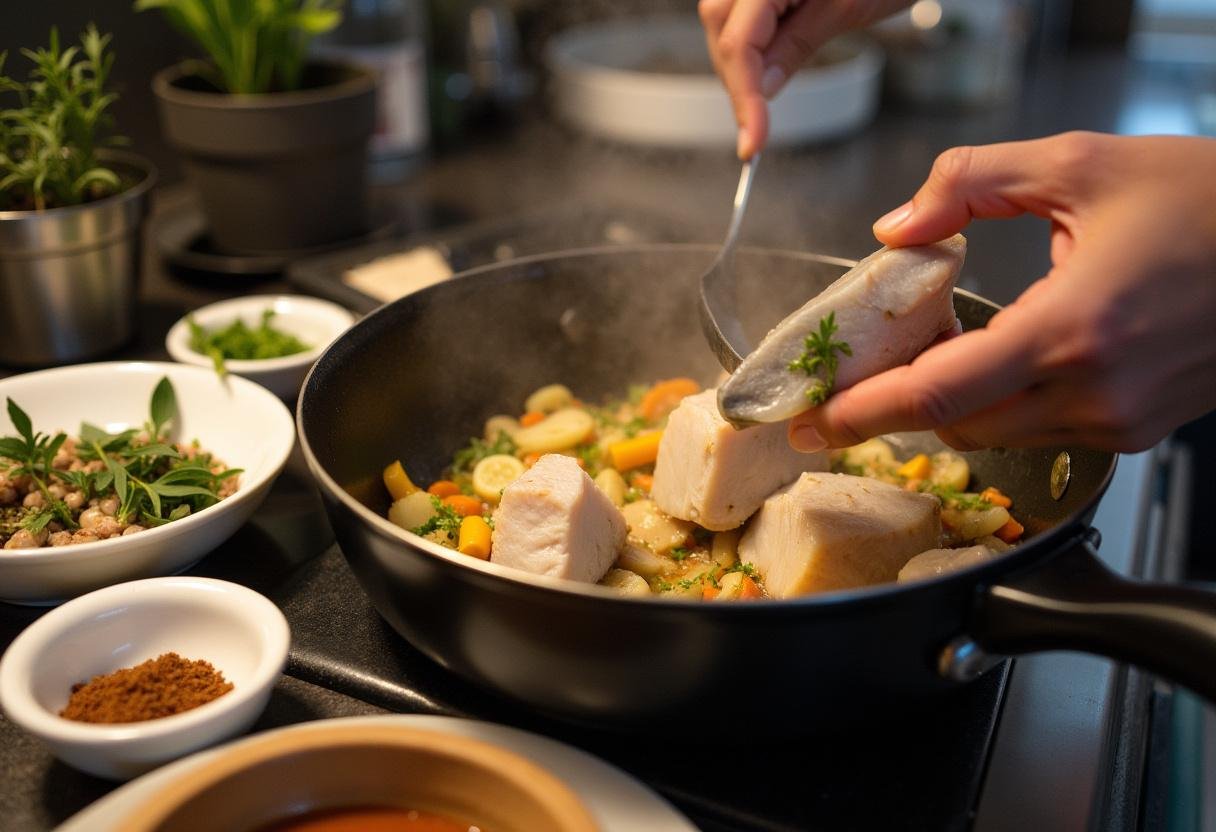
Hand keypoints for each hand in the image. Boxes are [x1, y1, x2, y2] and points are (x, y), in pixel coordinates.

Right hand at [699, 0, 907, 157]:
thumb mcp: (847, 6)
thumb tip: (761, 89)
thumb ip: (796, 43)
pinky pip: (740, 11)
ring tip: (759, 101)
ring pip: (723, 21)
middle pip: (721, 27)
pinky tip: (763, 67)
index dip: (743, 94)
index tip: (752, 141)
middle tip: (755, 127)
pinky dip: (748, 42)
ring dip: (739, 63)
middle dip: (737, 80)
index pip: (739, 41)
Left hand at [788, 132, 1215, 453]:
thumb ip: (971, 183)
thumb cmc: (1206, 200)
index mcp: (1072, 329)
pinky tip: (999, 354)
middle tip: (856, 374)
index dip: (862, 414)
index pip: (935, 394)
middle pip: (954, 424)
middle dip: (895, 405)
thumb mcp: (1079, 164)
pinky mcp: (1140, 429)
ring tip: (932, 349)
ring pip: (995, 432)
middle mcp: (1095, 391)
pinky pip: (1042, 428)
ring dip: (950, 402)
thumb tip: (895, 229)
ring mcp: (1122, 420)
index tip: (811, 423)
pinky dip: (1002, 402)